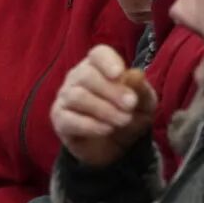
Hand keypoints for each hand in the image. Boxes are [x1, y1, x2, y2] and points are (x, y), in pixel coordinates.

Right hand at [51, 45, 156, 167]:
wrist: (115, 147)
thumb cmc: (128, 116)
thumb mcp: (143, 104)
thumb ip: (141, 89)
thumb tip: (137, 74)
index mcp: (98, 67)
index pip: (98, 54)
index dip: (107, 62)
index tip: (120, 74)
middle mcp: (77, 78)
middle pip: (86, 75)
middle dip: (111, 91)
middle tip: (130, 106)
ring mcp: (65, 98)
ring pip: (77, 96)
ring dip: (103, 109)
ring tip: (123, 121)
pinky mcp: (60, 119)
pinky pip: (68, 118)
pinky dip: (90, 125)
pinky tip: (107, 129)